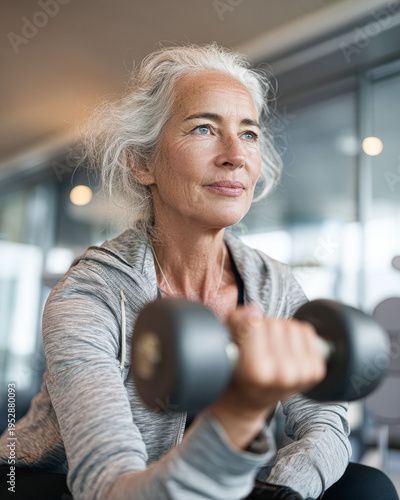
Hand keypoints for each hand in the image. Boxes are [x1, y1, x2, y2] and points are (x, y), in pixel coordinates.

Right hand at [209, 304, 325, 448]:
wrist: (250, 401)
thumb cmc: (236, 372)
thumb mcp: (226, 347)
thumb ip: (236, 323)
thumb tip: (255, 310)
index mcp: (257, 371)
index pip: (256, 323)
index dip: (247, 325)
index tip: (243, 338)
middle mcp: (283, 375)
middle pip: (275, 323)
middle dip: (264, 328)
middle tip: (257, 346)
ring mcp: (302, 374)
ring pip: (292, 325)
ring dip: (281, 331)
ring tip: (271, 348)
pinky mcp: (316, 371)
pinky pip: (307, 331)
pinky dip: (296, 335)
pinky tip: (286, 349)